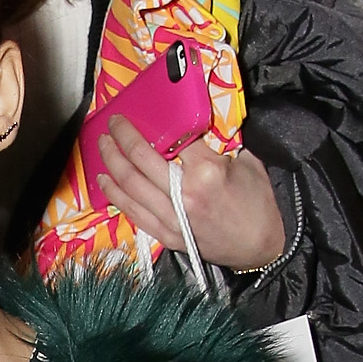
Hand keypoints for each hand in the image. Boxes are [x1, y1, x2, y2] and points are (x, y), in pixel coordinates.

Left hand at [96, 114, 286, 272]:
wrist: (260, 246)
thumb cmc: (258, 202)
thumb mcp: (247, 162)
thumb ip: (217, 148)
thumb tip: (194, 137)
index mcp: (206, 171)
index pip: (176, 139)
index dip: (161, 124)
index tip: (147, 115)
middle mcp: (183, 194)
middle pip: (142, 159)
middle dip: (123, 137)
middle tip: (112, 122)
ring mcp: (172, 218)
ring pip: (131, 186)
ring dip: (112, 163)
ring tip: (102, 146)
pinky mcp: (166, 235)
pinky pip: (134, 212)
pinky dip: (117, 195)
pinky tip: (105, 181)